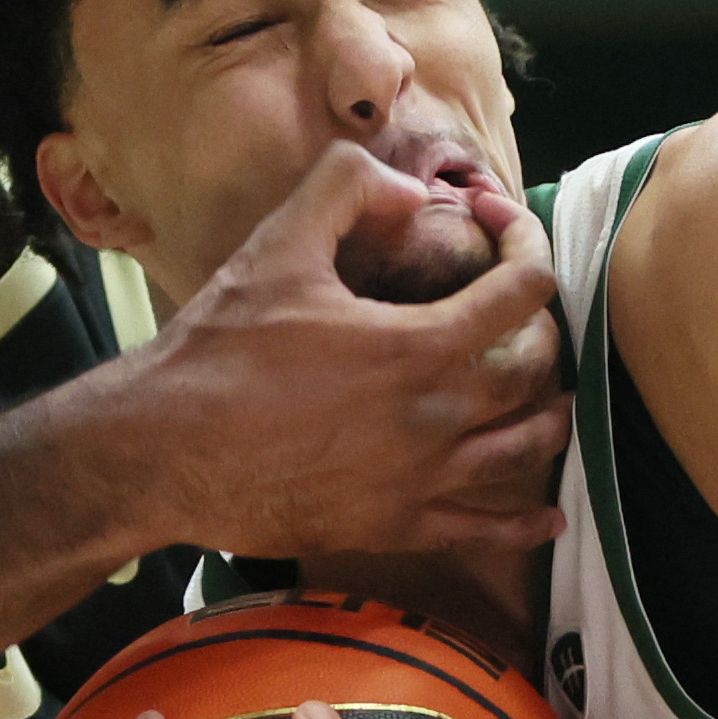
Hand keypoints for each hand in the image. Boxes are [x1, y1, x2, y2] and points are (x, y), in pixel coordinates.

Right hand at [124, 144, 566, 558]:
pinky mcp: (395, 526)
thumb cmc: (219, 349)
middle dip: (540, 326)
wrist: (165, 451)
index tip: (496, 220)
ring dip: (551, 414)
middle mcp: (438, 417)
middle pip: (536, 369)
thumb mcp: (279, 243)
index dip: (523, 239)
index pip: (523, 288)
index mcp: (420, 345)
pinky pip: (483, 530)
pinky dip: (524, 523)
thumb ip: (348, 189)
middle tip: (516, 307)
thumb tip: (409, 191)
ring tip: (552, 396)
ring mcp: (421, 479)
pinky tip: (546, 519)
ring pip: (526, 446)